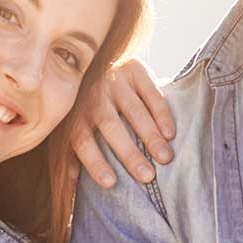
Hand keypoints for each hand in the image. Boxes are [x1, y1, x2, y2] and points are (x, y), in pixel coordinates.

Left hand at [72, 59, 175, 187]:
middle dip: (129, 153)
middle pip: (110, 126)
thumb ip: (71, 152)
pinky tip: (170, 133)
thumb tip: (71, 184)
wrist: (100, 58)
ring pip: (133, 110)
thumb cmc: (88, 104)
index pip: (82, 141)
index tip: (111, 183)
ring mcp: (114, 79)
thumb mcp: (73, 122)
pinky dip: (161, 113)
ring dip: (150, 136)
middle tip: (147, 176)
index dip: (95, 163)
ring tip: (165, 158)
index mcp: (76, 113)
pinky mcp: (134, 68)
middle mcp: (93, 95)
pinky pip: (150, 92)